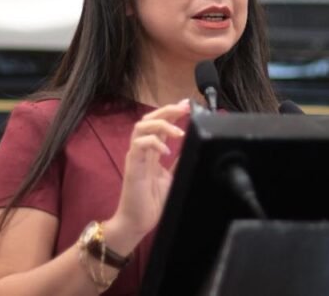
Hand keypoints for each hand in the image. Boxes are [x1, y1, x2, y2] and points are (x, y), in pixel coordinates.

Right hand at [104, 99, 189, 252]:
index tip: (187, 106)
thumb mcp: (174, 176)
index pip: (159, 124)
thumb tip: (196, 147)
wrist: (137, 223)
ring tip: (177, 130)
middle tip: (184, 107)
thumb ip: (180, 161)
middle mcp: (142, 150)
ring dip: (160, 123)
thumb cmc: (153, 202)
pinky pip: (139, 146)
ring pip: (141, 127)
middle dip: (167, 110)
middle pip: (149, 119)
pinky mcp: (132, 166)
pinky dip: (153, 142)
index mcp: (152, 152)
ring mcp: (135, 156)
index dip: (171, 113)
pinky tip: (167, 150)